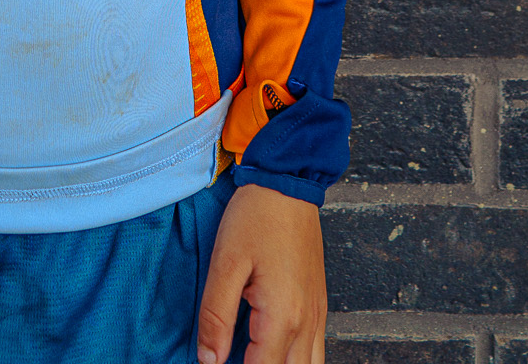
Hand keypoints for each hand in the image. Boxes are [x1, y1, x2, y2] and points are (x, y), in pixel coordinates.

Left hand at [197, 184, 325, 363]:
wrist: (288, 182)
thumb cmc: (257, 216)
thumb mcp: (226, 262)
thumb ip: (215, 316)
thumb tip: (209, 359)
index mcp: (281, 316)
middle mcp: (306, 322)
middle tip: (234, 357)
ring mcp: (317, 314)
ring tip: (254, 355)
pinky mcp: (319, 304)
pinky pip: (317, 349)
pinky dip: (298, 359)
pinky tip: (276, 350)